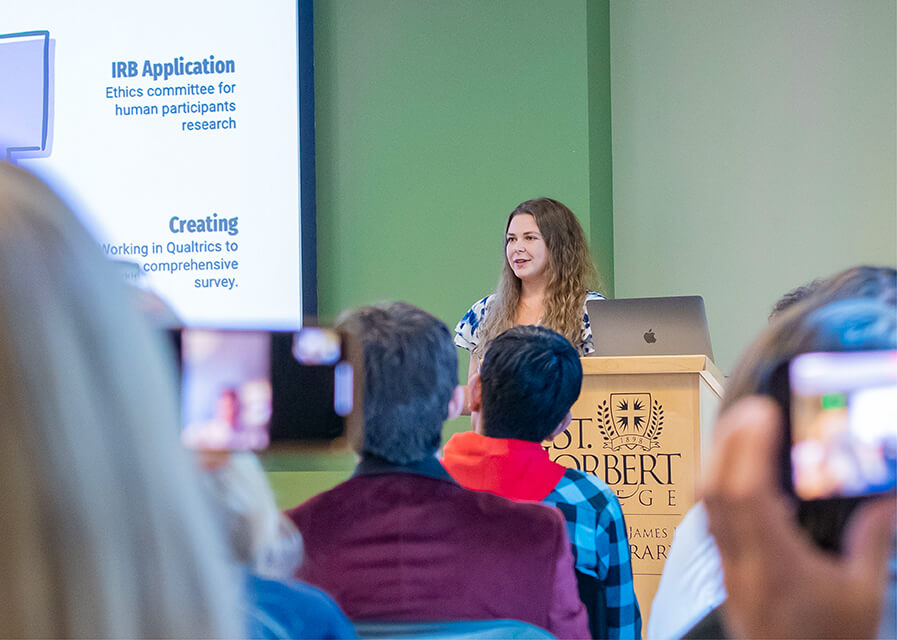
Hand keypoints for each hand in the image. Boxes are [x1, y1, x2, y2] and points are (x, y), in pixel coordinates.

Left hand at [703, 396, 895, 638]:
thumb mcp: (862, 595)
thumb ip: (871, 542)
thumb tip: (885, 498)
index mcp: (775, 564)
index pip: (745, 495)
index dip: (747, 447)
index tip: (762, 412)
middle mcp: (741, 561)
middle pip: (713, 491)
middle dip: (727, 441)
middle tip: (752, 409)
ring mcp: (728, 566)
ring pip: (706, 504)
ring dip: (720, 460)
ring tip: (744, 430)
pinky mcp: (727, 571)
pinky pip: (712, 518)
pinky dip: (723, 485)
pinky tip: (745, 475)